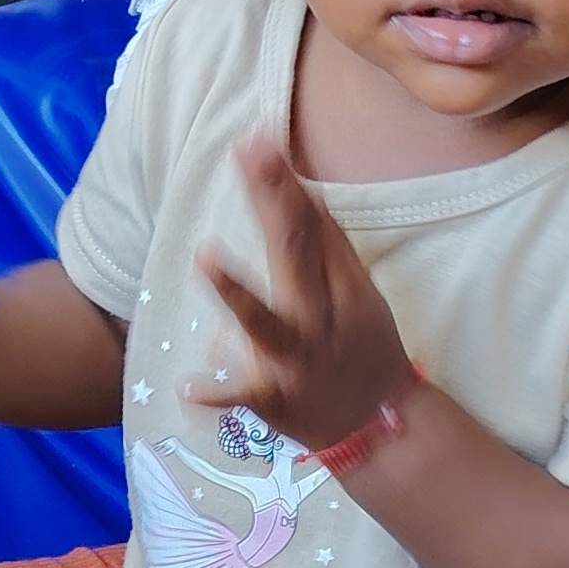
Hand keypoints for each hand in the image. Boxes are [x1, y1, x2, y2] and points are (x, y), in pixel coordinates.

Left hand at [185, 144, 408, 451]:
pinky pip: (244, 396)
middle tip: (248, 155)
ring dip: (237, 292)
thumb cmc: (362, 348)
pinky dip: (218, 394)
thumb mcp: (359, 293)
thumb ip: (331, 246)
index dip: (284, 183)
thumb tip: (305, 191)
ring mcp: (297, 361)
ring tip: (205, 257)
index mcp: (341, 287)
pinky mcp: (277, 401)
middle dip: (271, 202)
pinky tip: (187, 387)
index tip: (258, 140)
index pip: (309, 225)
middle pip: (294, 254)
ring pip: (266, 324)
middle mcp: (320, 317)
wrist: (381, 427)